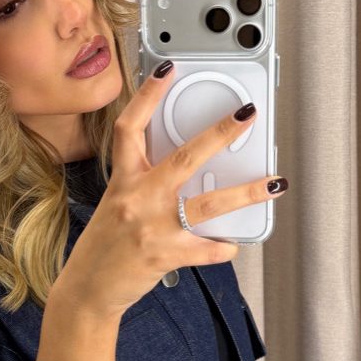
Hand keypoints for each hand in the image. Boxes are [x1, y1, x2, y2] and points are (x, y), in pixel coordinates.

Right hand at [57, 61, 286, 320]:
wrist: (87, 290)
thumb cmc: (104, 246)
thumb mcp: (116, 204)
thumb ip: (145, 184)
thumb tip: (188, 170)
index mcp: (123, 182)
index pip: (131, 128)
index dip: (148, 95)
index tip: (168, 70)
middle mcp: (137, 200)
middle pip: (184, 157)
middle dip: (220, 133)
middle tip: (247, 115)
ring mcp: (152, 228)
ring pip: (209, 204)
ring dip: (246, 192)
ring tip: (273, 183)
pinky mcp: (165, 256)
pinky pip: (207, 249)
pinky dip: (224, 246)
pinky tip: (233, 243)